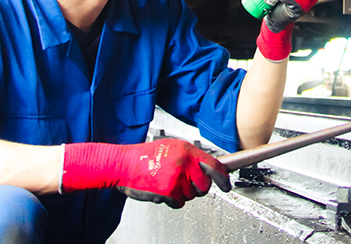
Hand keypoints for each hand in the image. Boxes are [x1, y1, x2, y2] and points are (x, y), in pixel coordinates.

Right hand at [61, 139, 230, 208]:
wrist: (123, 164)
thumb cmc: (145, 156)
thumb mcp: (171, 148)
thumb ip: (189, 157)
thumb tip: (208, 167)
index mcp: (186, 150)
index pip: (214, 165)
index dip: (223, 178)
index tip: (227, 184)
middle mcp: (184, 162)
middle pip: (204, 185)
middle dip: (197, 188)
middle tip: (185, 183)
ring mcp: (176, 177)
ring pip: (191, 195)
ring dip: (181, 193)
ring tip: (167, 182)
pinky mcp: (168, 191)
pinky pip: (178, 202)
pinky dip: (171, 200)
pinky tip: (161, 189)